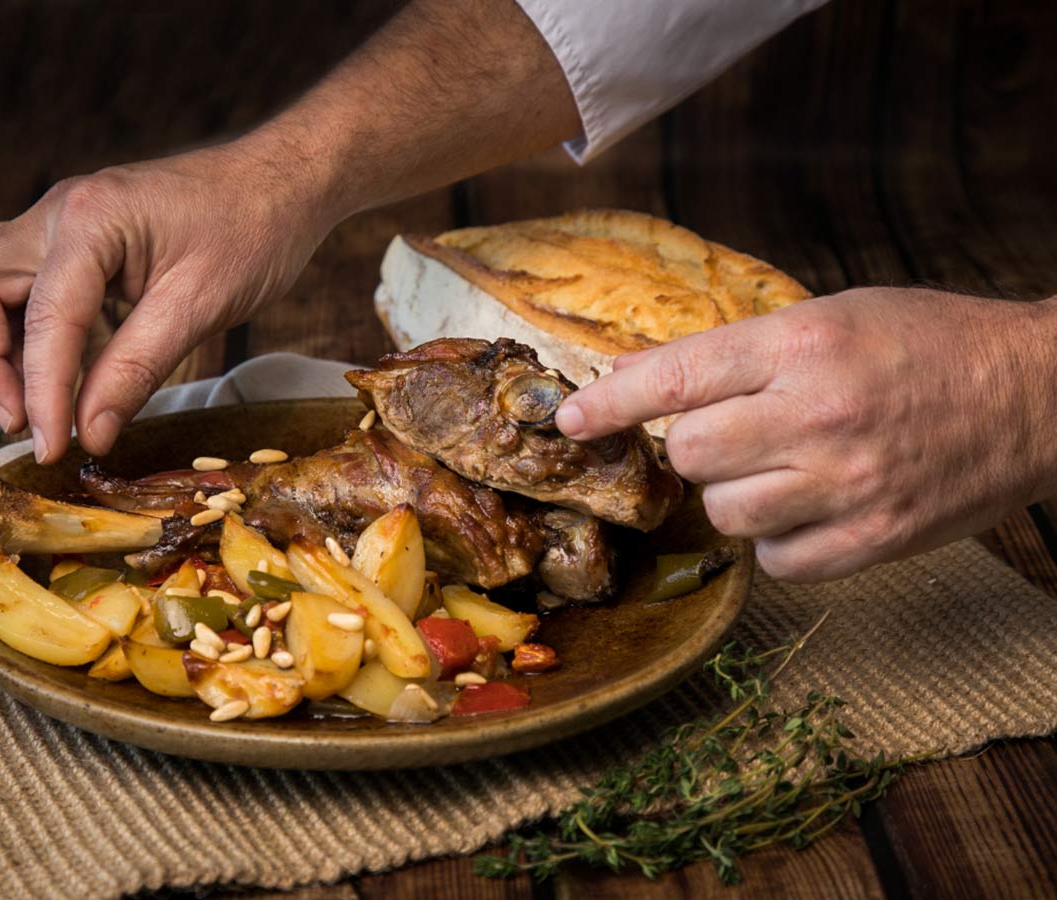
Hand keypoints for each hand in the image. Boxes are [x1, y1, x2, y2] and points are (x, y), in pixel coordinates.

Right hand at [0, 139, 335, 462]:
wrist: (283, 183)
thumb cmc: (254, 231)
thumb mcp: (200, 306)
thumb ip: (137, 369)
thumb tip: (90, 433)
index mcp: (90, 218)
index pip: (42, 319)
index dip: (42, 394)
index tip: (50, 449)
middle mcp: (60, 211)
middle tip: (22, 423)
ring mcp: (63, 221)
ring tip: (32, 407)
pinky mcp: (78, 241)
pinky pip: (24, 286)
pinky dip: (27, 333)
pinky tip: (63, 378)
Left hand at [556, 288, 1056, 580]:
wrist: (1036, 394)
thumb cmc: (925, 344)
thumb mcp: (828, 317)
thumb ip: (732, 353)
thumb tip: (632, 379)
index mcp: (802, 345)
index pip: (673, 379)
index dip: (608, 404)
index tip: (568, 421)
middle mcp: (818, 413)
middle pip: (689, 453)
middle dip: (695, 447)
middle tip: (735, 434)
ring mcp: (848, 483)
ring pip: (725, 512)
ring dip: (735, 494)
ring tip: (782, 467)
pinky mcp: (874, 539)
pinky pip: (775, 560)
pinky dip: (777, 539)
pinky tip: (809, 506)